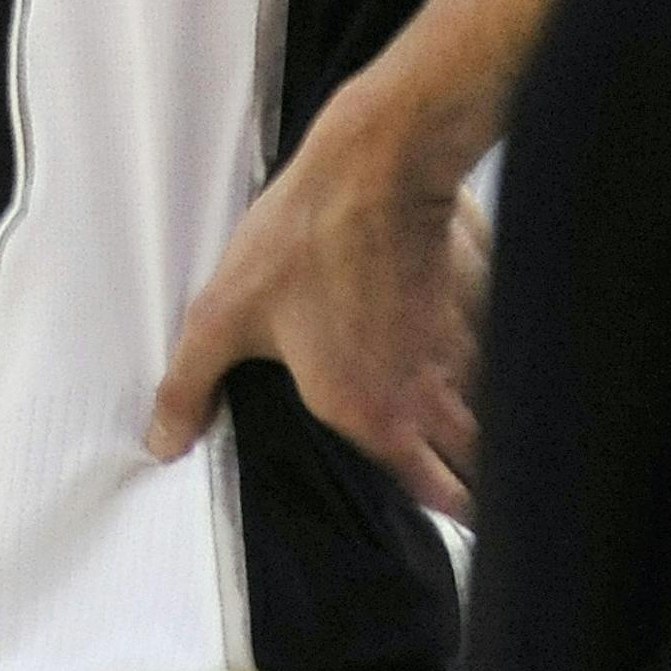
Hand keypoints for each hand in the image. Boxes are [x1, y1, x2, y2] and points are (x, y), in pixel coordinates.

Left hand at [145, 76, 484, 518]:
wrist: (380, 163)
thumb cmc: (303, 238)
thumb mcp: (223, 312)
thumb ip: (190, 385)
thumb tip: (163, 443)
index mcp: (374, 416)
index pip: (436, 498)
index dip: (438, 507)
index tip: (435, 506)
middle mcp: (433, 397)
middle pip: (480, 472)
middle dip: (477, 488)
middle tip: (464, 488)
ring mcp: (471, 351)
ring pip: (500, 423)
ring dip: (493, 437)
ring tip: (476, 439)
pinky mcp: (489, 305)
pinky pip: (507, 361)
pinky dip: (502, 374)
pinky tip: (479, 361)